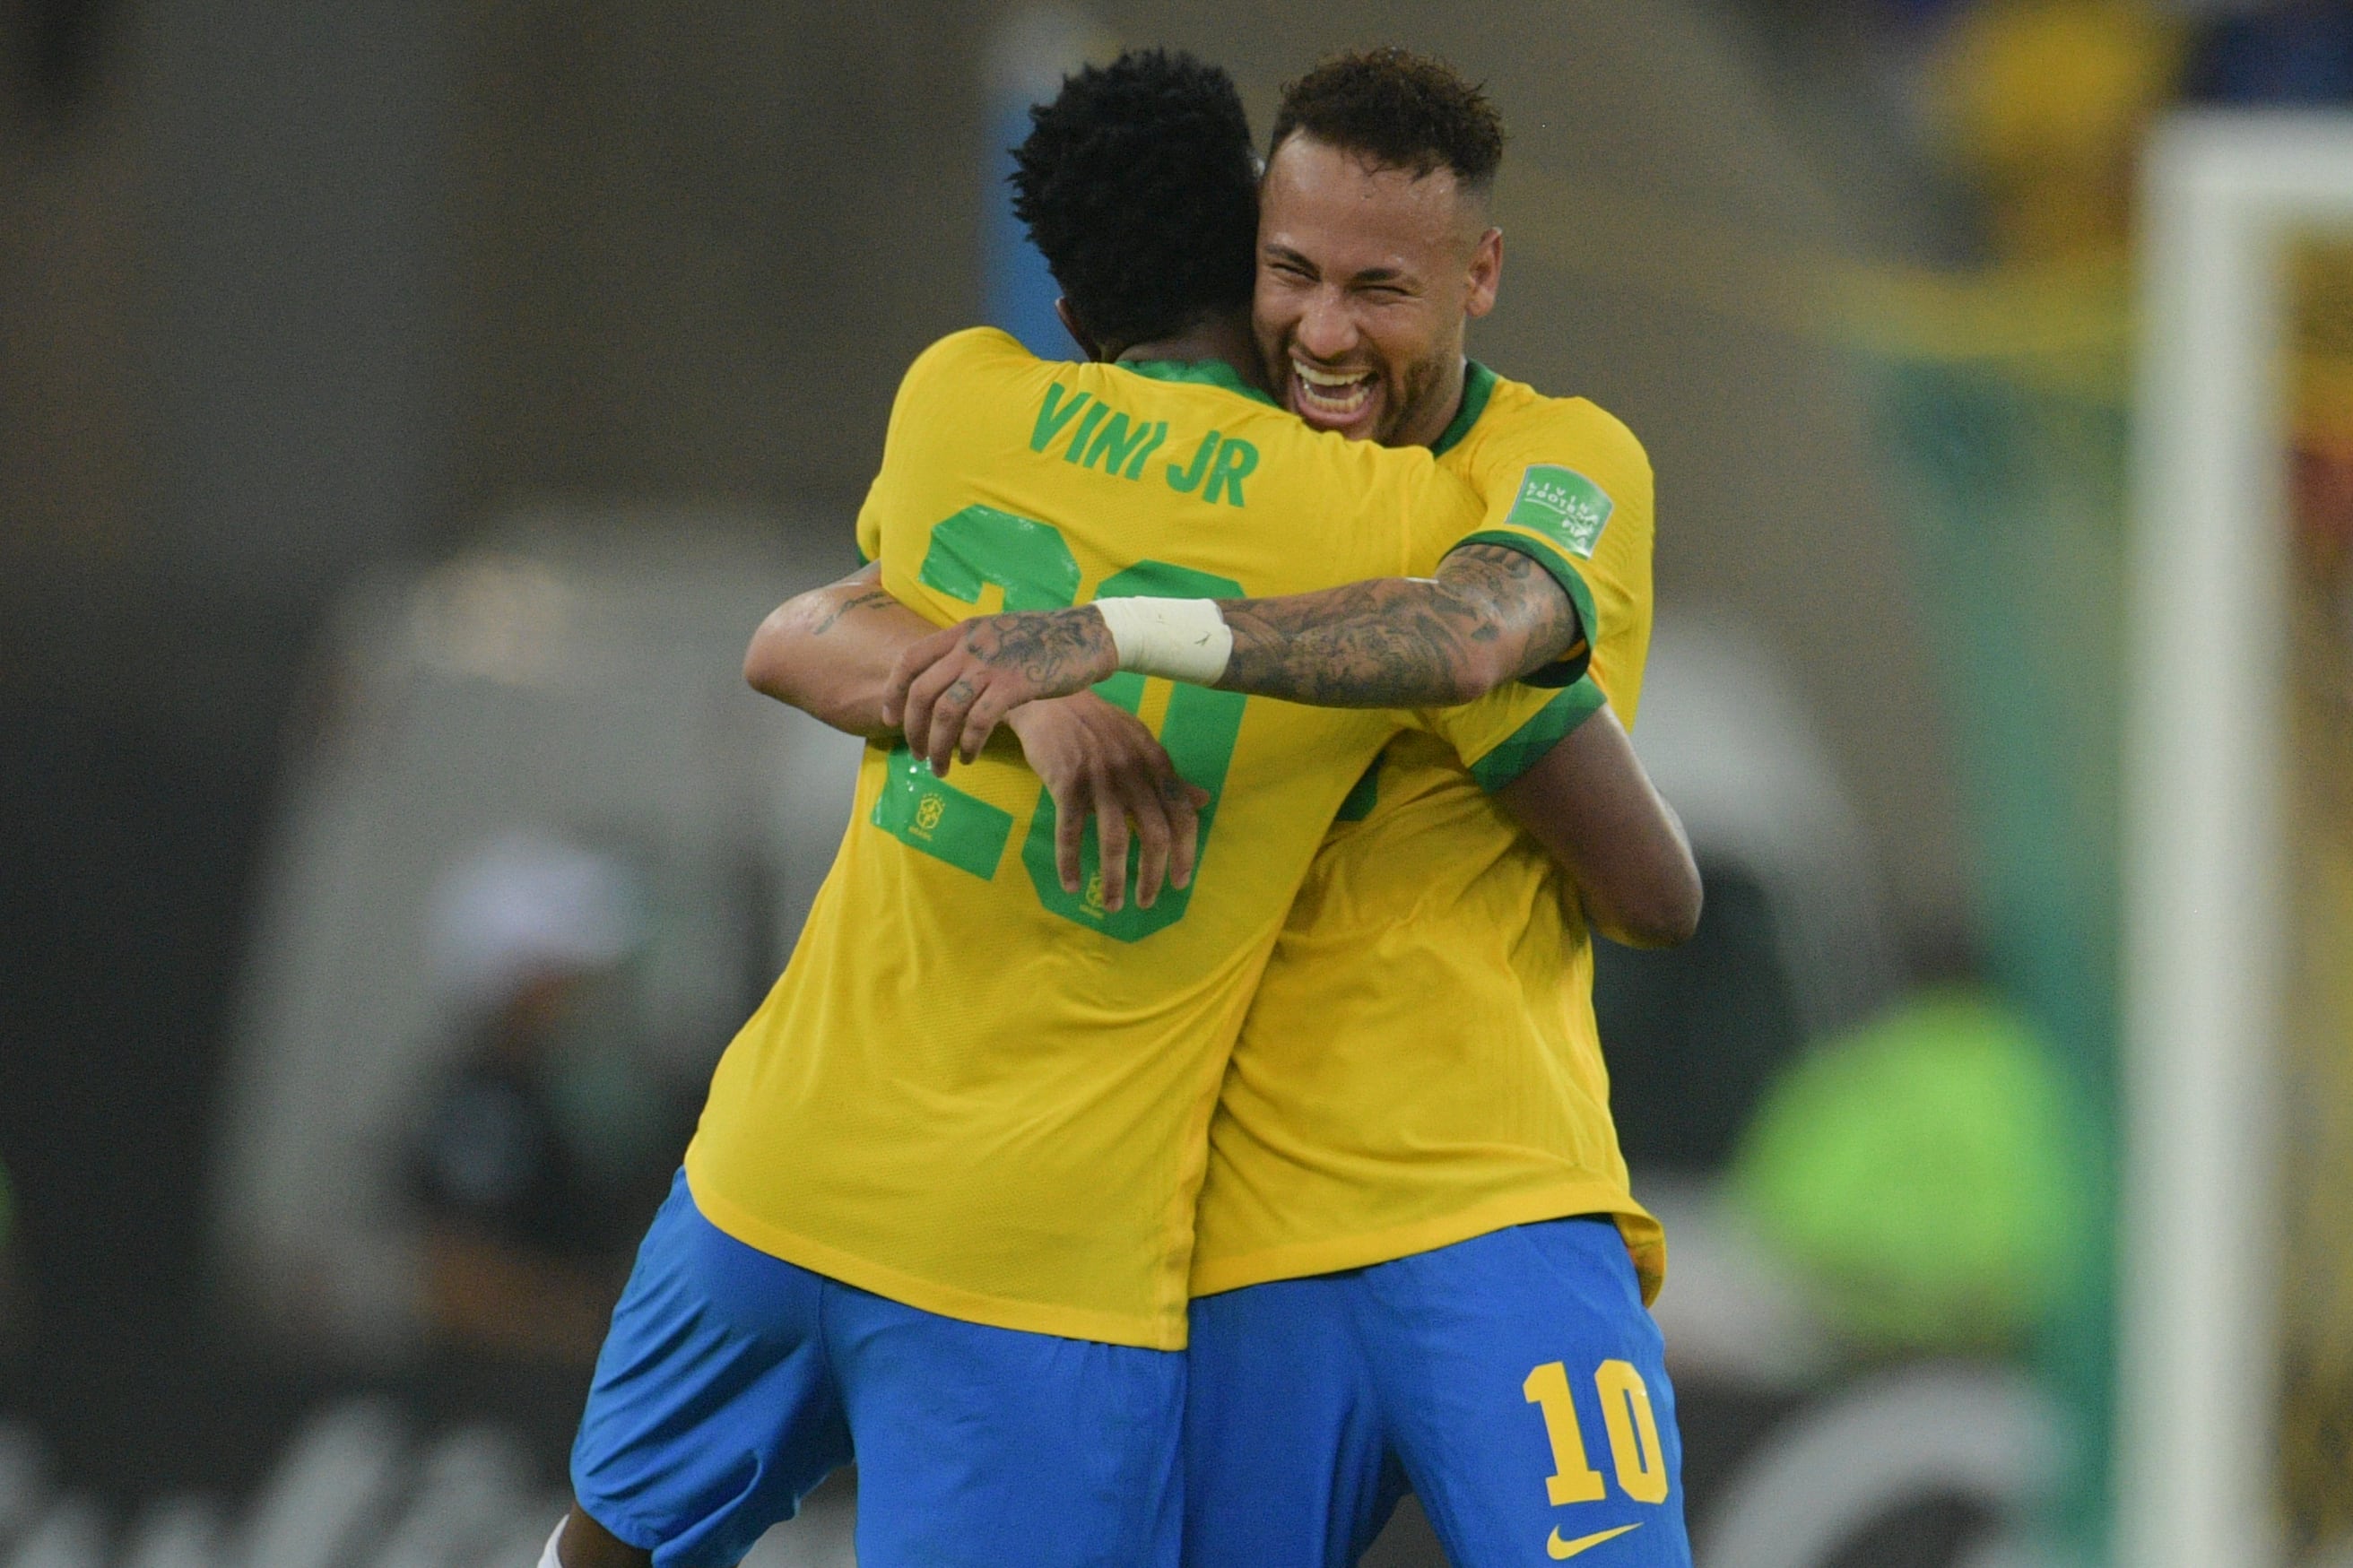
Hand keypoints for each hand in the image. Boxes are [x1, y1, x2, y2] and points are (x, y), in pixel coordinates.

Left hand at [884, 607, 1116, 775]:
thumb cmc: (1045, 640)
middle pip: (923, 692)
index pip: (910, 659)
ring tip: (940, 767)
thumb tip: (944, 685)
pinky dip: (968, 744)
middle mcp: (970, 646)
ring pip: (947, 711)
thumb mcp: (997, 636)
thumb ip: (969, 654)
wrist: (1089, 636)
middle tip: (918, 755)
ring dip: (938, 745)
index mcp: (962, 632)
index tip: (889, 719)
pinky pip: (979, 722)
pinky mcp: (1014, 685)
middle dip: (914, 730)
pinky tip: (969, 757)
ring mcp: (992, 665)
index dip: (893, 692)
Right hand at [1004, 693, 1208, 911]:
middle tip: (1147, 902)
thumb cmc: (1098, 725)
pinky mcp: (1066, 783)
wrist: (1051, 698)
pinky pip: (1070, 831)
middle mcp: (1133, 771)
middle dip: (1154, 874)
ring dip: (1115, 878)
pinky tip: (1072, 885)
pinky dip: (1070, 862)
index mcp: (1156, 762)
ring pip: (1115, 839)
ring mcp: (1099, 777)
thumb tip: (1203, 801)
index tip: (1181, 882)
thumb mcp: (1142, 743)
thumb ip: (1169, 776)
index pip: (1182, 813)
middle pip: (1153, 833)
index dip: (1185, 851)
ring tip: (1114, 905)